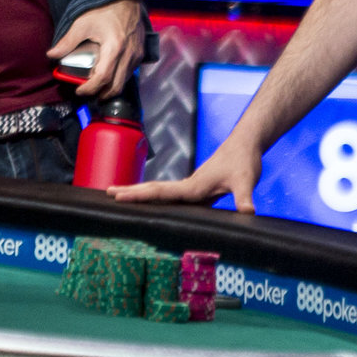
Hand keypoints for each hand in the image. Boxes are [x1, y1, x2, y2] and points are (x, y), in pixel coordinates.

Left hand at [47, 0, 141, 98]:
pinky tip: (108, 73)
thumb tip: (51, 55)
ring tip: (96, 85)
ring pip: (124, 81)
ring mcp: (136, 54)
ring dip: (110, 88)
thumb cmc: (104, 9)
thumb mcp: (82, 23)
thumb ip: (67, 42)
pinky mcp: (140, 52)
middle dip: (101, 94)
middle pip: (116, 86)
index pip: (102, 78)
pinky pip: (130, 72)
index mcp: (114, 48)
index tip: (79, 91)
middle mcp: (129, 55)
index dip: (90, 89)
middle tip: (88, 93)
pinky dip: (119, 78)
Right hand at [112, 133, 260, 210]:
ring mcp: (192, 187)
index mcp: (194, 186)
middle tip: (108, 192)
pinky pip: (172, 195)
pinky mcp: (198, 189)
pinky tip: (153, 203)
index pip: (161, 191)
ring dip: (141, 192)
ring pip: (161, 191)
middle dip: (131, 191)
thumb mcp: (245, 180)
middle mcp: (189, 186)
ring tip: (120, 195)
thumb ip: (244, 198)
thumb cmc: (244, 160)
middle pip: (154, 189)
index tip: (118, 195)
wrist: (245, 144)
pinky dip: (157, 197)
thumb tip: (248, 212)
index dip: (139, 195)